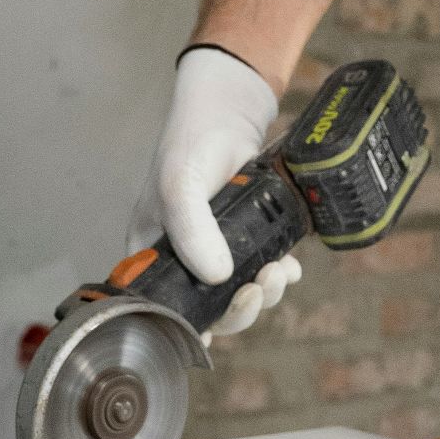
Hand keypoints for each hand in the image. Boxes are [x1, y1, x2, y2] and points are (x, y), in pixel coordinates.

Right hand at [128, 47, 299, 343]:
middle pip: (211, 312)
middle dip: (241, 309)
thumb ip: (191, 229)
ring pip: (241, 296)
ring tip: (278, 272)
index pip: (165, 310)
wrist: (230, 112)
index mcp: (152, 256)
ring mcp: (216, 253)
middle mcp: (183, 262)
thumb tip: (219, 277)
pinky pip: (264, 273)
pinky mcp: (247, 242)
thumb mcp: (180, 185)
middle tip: (259, 288)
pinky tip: (287, 264)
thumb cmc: (190, 145)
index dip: (193, 326)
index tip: (220, 320)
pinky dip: (279, 275)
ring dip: (264, 293)